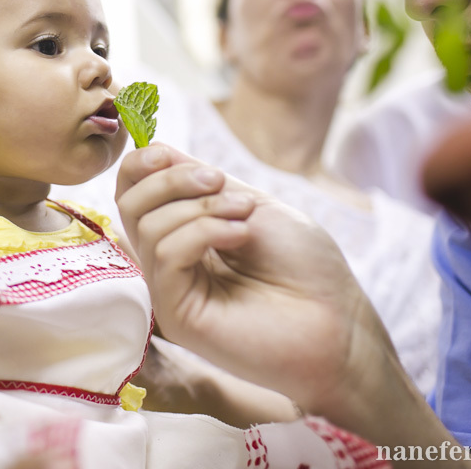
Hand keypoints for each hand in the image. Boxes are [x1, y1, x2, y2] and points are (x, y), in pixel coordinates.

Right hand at [115, 144, 385, 417]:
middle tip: (219, 180)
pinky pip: (166, 256)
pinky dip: (202, 232)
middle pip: (131, 205)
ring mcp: (171, 290)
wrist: (339, 321)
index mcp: (184, 234)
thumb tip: (156, 149)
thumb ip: (201, 182)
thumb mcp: (251, 204)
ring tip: (245, 215)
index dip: (141, 165)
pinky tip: (240, 235)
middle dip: (171, 180)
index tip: (166, 153)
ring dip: (200, 207)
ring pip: (148, 228)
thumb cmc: (306, 266)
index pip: (133, 194)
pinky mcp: (177, 316)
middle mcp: (170, 263)